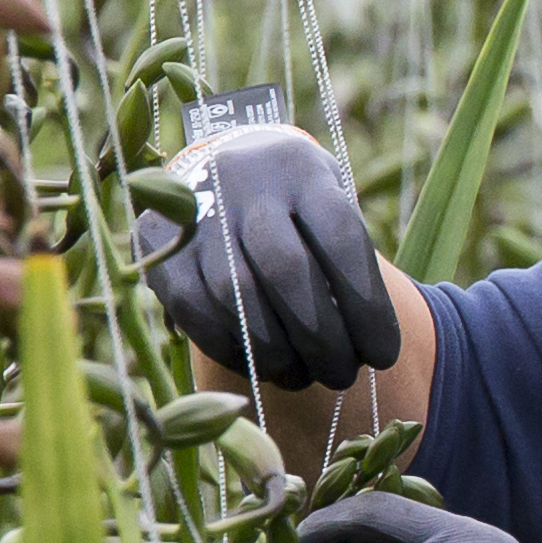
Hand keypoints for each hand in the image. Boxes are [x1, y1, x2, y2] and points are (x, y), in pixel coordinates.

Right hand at [138, 125, 399, 391]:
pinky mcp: (157, 241)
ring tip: (303, 377)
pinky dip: (230, 348)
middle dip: (321, 338)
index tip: (384, 355)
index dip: (367, 306)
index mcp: (301, 169)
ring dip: (276, 352)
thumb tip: (367, 345)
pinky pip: (194, 308)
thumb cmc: (294, 204)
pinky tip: (258, 365)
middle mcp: (246, 181)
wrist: (221, 165)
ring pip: (238, 296)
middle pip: (287, 271)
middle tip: (342, 375)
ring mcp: (197, 211)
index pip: (342, 238)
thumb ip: (347, 260)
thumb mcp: (329, 205)